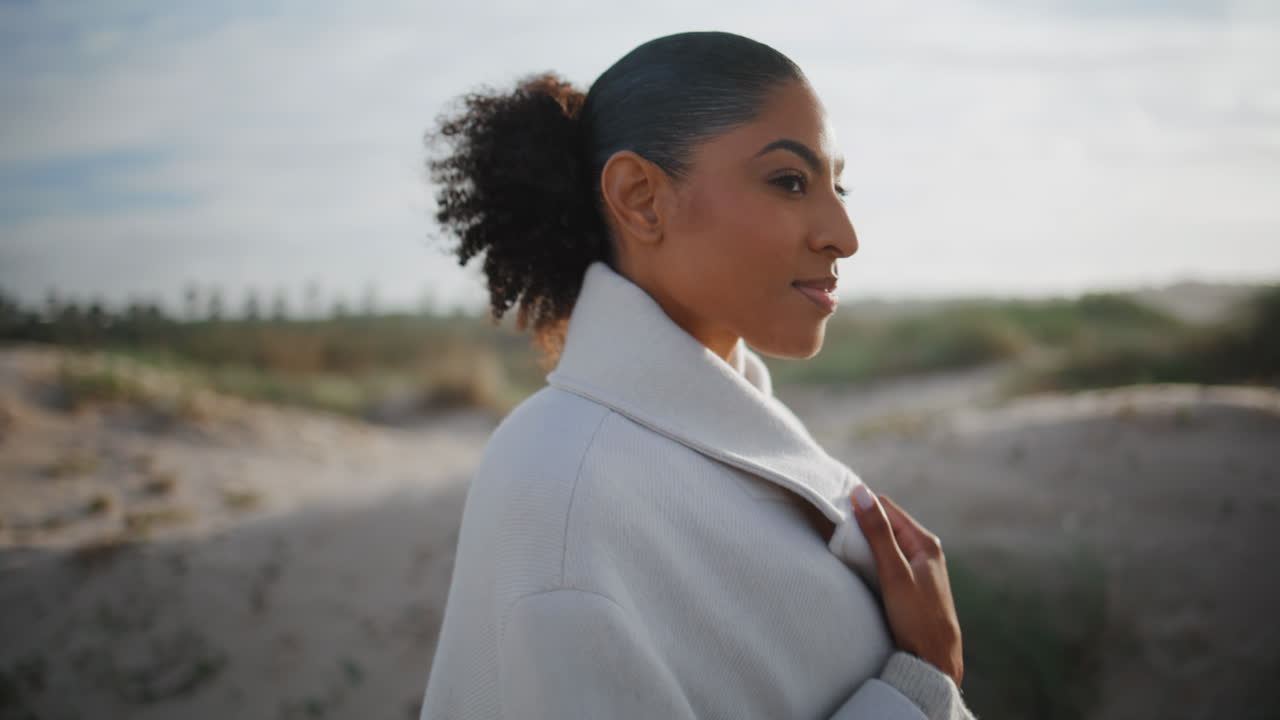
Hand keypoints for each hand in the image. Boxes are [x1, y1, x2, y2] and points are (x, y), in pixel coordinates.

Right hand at [851, 485, 963, 686]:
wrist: (933, 661)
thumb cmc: (917, 618)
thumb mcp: (894, 572)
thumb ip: (878, 533)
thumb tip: (861, 493)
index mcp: (924, 542)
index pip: (886, 508)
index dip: (861, 510)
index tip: (836, 518)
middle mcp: (923, 551)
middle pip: (884, 525)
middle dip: (861, 530)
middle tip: (838, 541)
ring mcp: (917, 568)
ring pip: (882, 545)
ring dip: (864, 548)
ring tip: (846, 557)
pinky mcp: (909, 585)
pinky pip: (884, 562)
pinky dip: (869, 563)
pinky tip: (859, 573)